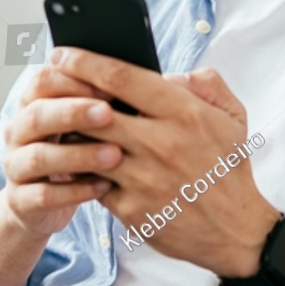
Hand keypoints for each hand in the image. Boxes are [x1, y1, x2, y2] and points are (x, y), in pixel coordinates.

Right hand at [0, 64, 123, 237]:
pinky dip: (75, 191)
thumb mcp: (81, 126)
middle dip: (73, 112)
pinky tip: (104, 187)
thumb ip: (98, 103)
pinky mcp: (20, 201)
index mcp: (31, 105)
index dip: (73, 81)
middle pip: (37, 115)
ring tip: (115, 155)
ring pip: (38, 157)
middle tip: (109, 114)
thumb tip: (140, 80)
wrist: (40, 204)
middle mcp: (17, 133)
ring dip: (78, 154)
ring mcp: (15, 167)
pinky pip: (43, 195)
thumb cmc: (73, 154)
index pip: (42, 81)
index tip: (110, 86)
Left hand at [48, 47, 279, 276]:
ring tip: (58, 121)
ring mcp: (143, 179)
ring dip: (69, 132)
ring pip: (86, 146)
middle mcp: (161, 143)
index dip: (85, 62)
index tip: (63, 54)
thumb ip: (205, 83)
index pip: (121, 77)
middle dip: (65, 93)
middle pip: (93, 110)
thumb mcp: (233, 117)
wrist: (237, 231)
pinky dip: (81, 168)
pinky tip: (75, 158)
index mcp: (184, 113)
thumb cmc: (229, 169)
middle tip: (48, 83)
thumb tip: (169, 74)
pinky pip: (92, 181)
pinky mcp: (131, 209)